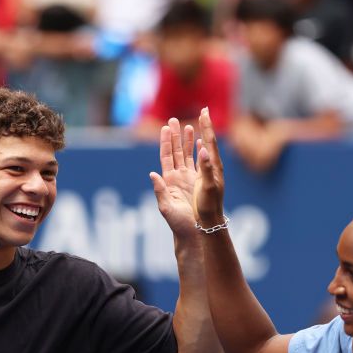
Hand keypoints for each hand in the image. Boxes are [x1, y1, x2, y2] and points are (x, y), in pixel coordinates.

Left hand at [149, 116, 199, 238]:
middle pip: (175, 152)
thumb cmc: (179, 224)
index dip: (165, 142)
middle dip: (175, 136)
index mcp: (168, 181)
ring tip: (189, 125)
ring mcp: (188, 179)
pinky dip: (199, 152)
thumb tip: (152, 174)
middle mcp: (177, 178)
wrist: (194, 232)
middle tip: (174, 119)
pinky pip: (198, 164)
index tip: (165, 127)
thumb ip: (159, 191)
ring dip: (187, 140)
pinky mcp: (198, 183)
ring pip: (187, 155)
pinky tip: (201, 142)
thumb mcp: (166, 208)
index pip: (166, 157)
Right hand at [192, 107, 225, 224]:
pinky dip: (198, 147)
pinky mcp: (200, 179)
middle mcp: (210, 167)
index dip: (206, 126)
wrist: (209, 222)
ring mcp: (204, 173)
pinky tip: (199, 143)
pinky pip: (198, 159)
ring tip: (192, 122)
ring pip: (198, 149)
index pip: (209, 141)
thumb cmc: (209, 206)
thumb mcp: (209, 188)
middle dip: (199, 126)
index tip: (204, 111)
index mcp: (212, 167)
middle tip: (199, 111)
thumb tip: (203, 150)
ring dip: (194, 135)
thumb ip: (205, 169)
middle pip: (203, 141)